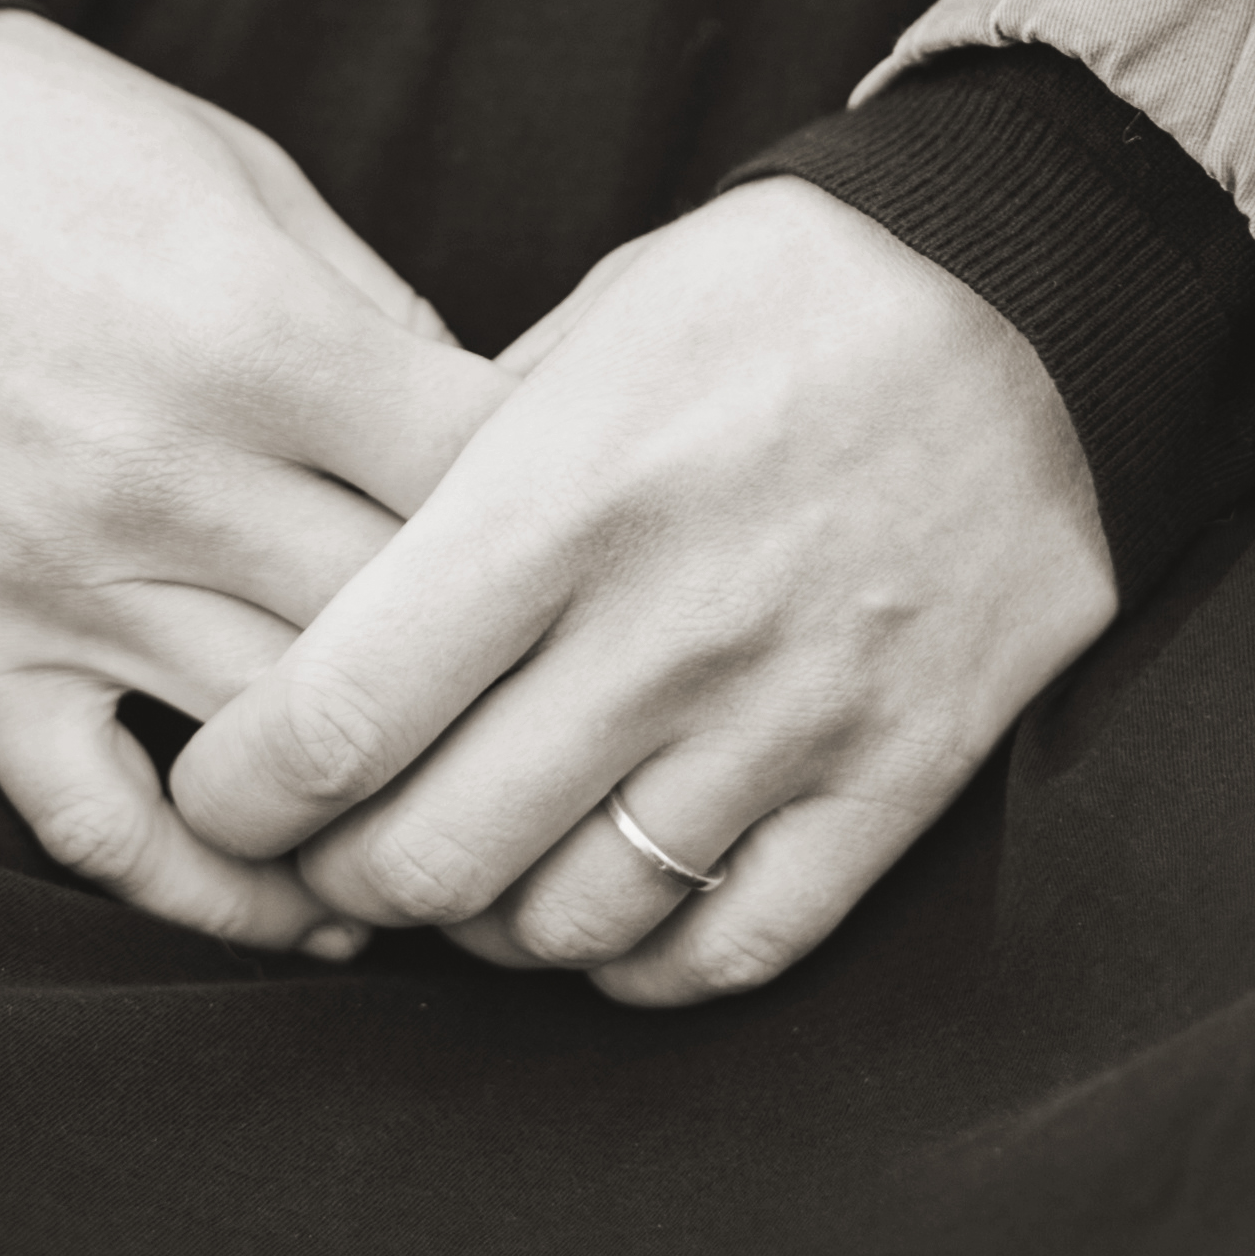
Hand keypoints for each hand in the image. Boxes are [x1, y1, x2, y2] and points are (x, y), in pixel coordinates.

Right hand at [0, 12, 511, 951]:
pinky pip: (99, 821)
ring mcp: (63, 577)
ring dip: (395, 802)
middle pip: (412, 642)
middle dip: (514, 684)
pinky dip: (209, 890)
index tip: (619, 553)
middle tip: (586, 717)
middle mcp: (175, 479)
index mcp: (268, 341)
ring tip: (486, 823)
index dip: (583, 529)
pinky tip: (304, 905)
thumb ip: (377, 321)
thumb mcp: (245, 176)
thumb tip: (495, 450)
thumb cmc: (35, 130)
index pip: (495, 490)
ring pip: (284, 751)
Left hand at [168, 177, 1117, 1005]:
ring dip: (487, 927)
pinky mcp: (899, 771)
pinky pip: (736, 945)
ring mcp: (791, 713)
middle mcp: (666, 628)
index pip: (339, 716)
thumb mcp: (587, 329)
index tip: (220, 790)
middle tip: (327, 848)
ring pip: (573, 921)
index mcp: (560, 501)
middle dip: (342, 876)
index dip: (240, 793)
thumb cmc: (780, 291)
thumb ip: (457, 469)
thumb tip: (336, 588)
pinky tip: (601, 920)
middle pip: (433, 852)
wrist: (1034, 289)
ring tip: (466, 876)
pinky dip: (641, 965)